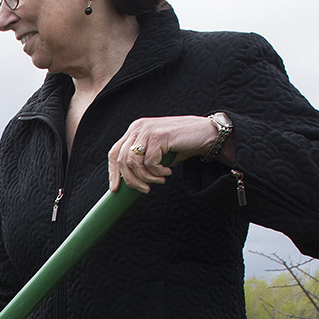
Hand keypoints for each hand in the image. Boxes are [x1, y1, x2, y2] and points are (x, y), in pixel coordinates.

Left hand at [107, 115, 228, 193]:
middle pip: (122, 160)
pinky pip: (150, 162)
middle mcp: (138, 128)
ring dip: (147, 177)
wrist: (205, 134)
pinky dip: (158, 172)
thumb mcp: (157, 153)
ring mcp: (147, 130)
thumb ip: (142, 162)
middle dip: (131, 180)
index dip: (112, 172)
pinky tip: (168, 172)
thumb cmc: (181, 145)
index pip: (114, 152)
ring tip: (160, 180)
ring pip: (134, 163)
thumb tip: (129, 183)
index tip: (115, 189)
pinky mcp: (159, 136)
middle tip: (145, 190)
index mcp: (135, 130)